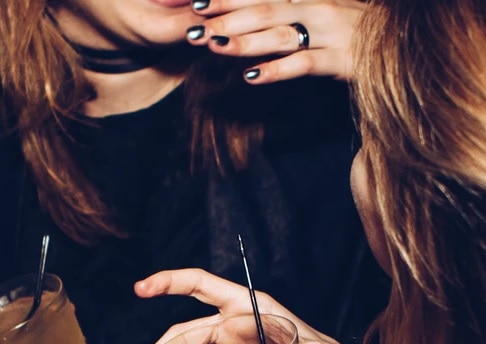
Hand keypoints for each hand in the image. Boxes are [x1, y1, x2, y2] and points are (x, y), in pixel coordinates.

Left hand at [187, 0, 365, 81]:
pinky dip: (275, 69)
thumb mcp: (320, 12)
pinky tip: (250, 77)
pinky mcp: (342, 60)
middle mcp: (319, 7)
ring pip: (280, 33)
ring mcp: (331, 33)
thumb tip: (249, 14)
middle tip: (194, 25)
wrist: (408, 44)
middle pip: (264, 8)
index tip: (197, 2)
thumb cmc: (356, 29)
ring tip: (213, 45)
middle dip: (226, 16)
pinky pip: (303, 64)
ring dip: (244, 40)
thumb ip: (287, 10)